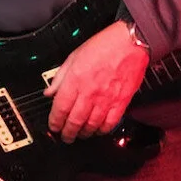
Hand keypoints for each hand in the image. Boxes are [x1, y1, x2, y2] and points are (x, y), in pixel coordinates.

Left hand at [45, 21, 148, 141]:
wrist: (130, 43)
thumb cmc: (103, 46)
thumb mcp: (73, 57)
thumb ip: (60, 77)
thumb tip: (50, 92)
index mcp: (75, 81)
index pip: (60, 108)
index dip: (55, 121)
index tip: (53, 126)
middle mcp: (90, 92)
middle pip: (75, 120)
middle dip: (68, 132)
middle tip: (65, 137)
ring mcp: (106, 98)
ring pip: (92, 124)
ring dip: (84, 133)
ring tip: (80, 135)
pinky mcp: (122, 101)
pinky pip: (111, 122)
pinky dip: (103, 129)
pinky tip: (99, 131)